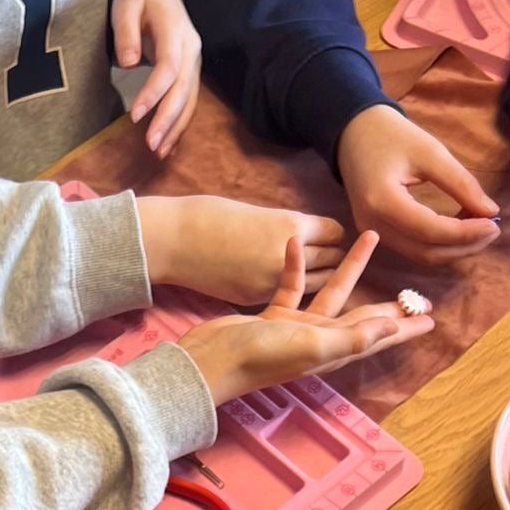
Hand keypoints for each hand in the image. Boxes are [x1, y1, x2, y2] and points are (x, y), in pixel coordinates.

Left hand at [113, 0, 201, 158]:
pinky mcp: (190, 71)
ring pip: (190, 100)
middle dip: (168, 120)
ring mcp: (194, 61)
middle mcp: (191, 49)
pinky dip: (180, 123)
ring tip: (160, 152)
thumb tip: (128, 62)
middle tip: (151, 145)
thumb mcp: (125, 4)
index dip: (153, 94)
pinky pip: (189, 100)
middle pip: (183, 90)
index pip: (168, 68)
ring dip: (176, 128)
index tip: (134, 116)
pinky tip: (171, 145)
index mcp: (176, 31)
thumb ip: (126, 32)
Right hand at [137, 193, 345, 304]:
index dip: (333, 234)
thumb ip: (287, 229)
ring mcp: (272, 281)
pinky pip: (289, 296)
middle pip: (332, 260)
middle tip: (325, 255)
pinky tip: (283, 282)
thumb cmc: (210, 217)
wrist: (173, 239)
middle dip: (331, 257)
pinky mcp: (256, 297)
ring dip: (317, 278)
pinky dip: (292, 290)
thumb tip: (308, 238)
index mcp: (290, 225)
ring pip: (317, 284)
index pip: (335, 233)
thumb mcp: (259, 212)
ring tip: (310, 271)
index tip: (328, 235)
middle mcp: (287, 255)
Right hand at [178, 231, 432, 402]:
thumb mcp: (311, 346)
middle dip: (388, 304)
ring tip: (368, 239)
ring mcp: (295, 329)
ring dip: (350, 269)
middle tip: (412, 289)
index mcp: (333, 350)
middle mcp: (319, 341)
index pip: (378, 336)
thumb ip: (352, 337)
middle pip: (363, 318)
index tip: (432, 319)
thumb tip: (392, 328)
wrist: (210, 362)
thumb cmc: (260, 357)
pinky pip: (292, 286)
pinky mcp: (271, 316)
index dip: (405, 328)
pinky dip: (297, 266)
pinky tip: (295, 244)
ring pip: (332, 295)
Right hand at [336, 105, 500, 265]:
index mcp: (382, 201)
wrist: (354, 133)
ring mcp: (373, 232)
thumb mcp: (430, 151)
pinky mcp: (378, 232)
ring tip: (480, 228)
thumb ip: (461, 183)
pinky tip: (460, 228)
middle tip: (493, 230)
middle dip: (464, 246)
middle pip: (426, 252)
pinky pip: (413, 248)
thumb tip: (491, 211)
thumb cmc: (391, 135)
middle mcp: (373, 225)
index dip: (466, 233)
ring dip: (454, 248)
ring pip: (421, 255)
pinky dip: (440, 243)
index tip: (495, 223)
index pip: (431, 230)